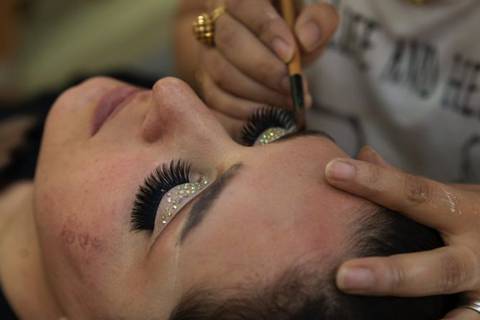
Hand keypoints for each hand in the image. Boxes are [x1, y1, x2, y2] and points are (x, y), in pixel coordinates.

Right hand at [198, 0, 338, 119]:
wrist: (271, 50)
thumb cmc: (292, 30)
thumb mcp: (310, 19)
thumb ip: (318, 20)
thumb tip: (307, 39)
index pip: (243, 4)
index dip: (266, 30)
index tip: (290, 54)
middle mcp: (215, 20)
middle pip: (229, 41)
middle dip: (264, 69)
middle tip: (292, 86)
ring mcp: (206, 54)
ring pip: (221, 74)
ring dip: (258, 95)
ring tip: (288, 103)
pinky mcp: (206, 84)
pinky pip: (217, 103)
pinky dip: (245, 116)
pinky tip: (270, 118)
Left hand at [324, 146, 479, 318]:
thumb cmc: (472, 219)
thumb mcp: (451, 198)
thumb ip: (409, 187)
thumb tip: (364, 155)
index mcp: (463, 213)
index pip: (416, 195)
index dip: (374, 183)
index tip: (332, 171)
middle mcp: (477, 255)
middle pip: (439, 268)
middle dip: (392, 275)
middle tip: (344, 277)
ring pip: (461, 314)